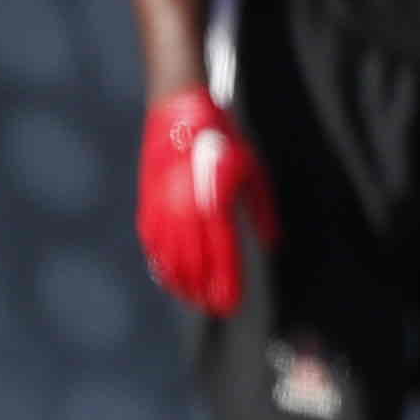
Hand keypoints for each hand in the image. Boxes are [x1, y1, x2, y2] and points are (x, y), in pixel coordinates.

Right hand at [136, 86, 272, 318]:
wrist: (178, 110)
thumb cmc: (222, 138)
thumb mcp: (252, 170)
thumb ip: (262, 210)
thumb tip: (271, 244)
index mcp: (214, 204)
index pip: (221, 257)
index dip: (226, 284)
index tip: (231, 304)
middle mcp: (184, 211)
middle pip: (193, 264)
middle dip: (202, 290)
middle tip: (212, 309)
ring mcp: (162, 207)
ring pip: (168, 256)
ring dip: (179, 281)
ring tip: (189, 298)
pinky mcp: (147, 201)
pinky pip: (151, 241)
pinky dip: (158, 261)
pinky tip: (165, 274)